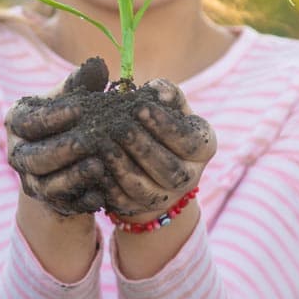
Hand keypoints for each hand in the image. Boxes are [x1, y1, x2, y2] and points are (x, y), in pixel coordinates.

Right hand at [6, 58, 109, 215]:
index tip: (80, 108)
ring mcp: (32, 182)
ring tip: (98, 166)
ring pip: (47, 184)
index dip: (53, 116)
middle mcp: (18, 155)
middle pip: (34, 157)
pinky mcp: (51, 203)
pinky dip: (82, 200)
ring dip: (72, 176)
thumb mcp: (74, 98)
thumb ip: (81, 83)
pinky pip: (64, 205)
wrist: (71, 156)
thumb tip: (97, 65)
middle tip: (88, 140)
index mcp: (17, 123)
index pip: (28, 122)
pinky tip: (101, 194)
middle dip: (62, 150)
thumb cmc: (72, 117)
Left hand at [100, 79, 216, 217]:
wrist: (151, 161)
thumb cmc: (160, 122)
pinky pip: (125, 201)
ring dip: (123, 167)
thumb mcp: (169, 105)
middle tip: (119, 127)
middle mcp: (190, 176)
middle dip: (142, 147)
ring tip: (104, 145)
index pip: (188, 140)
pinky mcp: (142, 209)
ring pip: (146, 188)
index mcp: (203, 147)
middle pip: (168, 168)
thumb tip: (156, 90)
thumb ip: (166, 93)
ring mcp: (166, 197)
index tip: (139, 106)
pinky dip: (110, 185)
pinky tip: (96, 167)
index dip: (164, 125)